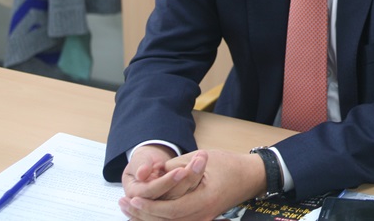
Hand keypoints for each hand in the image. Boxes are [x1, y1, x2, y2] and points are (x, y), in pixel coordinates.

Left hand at [119, 149, 266, 220]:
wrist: (249, 176)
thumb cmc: (228, 164)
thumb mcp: (201, 159)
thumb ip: (176, 168)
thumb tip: (150, 174)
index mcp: (204, 201)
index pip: (169, 210)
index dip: (149, 206)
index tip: (132, 198)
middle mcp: (203, 215)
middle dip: (143, 214)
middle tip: (124, 203)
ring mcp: (202, 220)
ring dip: (148, 217)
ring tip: (129, 209)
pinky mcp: (201, 219)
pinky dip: (159, 219)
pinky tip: (146, 214)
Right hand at [122, 144, 206, 202]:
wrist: (150, 166)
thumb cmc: (143, 161)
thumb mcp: (140, 160)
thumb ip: (141, 165)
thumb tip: (142, 173)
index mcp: (136, 195)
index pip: (153, 192)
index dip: (167, 182)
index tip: (181, 170)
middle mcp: (150, 205)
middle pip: (172, 197)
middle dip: (187, 177)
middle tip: (199, 160)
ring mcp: (164, 207)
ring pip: (184, 197)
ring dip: (195, 176)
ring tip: (202, 158)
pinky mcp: (178, 205)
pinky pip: (190, 196)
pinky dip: (198, 179)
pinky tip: (202, 163)